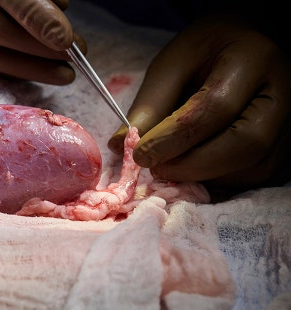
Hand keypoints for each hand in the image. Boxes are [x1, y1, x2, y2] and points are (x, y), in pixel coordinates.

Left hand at [108, 15, 290, 197]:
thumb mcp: (173, 63)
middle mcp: (283, 92)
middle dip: (193, 165)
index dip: (174, 138)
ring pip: (255, 167)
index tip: (140, 154)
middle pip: (245, 144)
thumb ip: (151, 104)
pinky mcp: (289, 145)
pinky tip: (196, 168)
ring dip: (207, 177)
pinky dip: (223, 180)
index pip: (215, 108)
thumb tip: (122, 146)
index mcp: (253, 59)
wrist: (250, 40)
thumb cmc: (209, 49)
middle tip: (157, 168)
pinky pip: (260, 175)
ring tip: (172, 166)